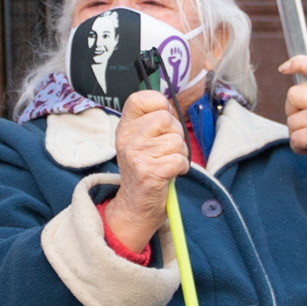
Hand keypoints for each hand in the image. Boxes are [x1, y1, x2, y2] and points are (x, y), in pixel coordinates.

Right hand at [110, 87, 190, 248]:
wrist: (134, 207)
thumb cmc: (144, 171)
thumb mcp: (140, 142)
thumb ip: (153, 122)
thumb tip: (171, 105)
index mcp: (125, 127)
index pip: (141, 98)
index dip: (159, 104)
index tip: (162, 120)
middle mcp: (127, 139)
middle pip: (166, 118)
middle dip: (175, 134)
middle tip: (166, 150)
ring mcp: (137, 156)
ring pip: (176, 141)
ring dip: (179, 153)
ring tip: (166, 163)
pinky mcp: (149, 173)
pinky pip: (180, 160)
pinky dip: (181, 168)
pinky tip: (170, 174)